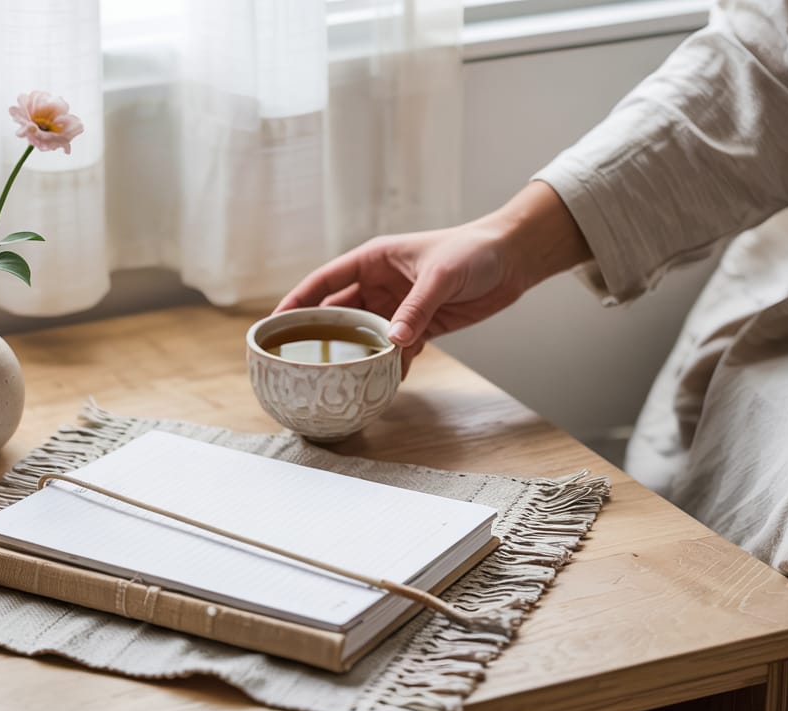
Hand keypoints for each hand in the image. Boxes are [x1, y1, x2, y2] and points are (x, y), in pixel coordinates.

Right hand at [275, 182, 590, 375]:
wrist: (513, 259)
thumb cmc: (474, 251)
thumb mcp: (441, 276)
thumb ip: (415, 308)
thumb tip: (392, 342)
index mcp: (374, 260)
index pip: (324, 282)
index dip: (297, 302)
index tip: (274, 324)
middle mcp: (380, 284)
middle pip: (339, 313)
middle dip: (322, 336)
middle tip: (300, 361)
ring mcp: (398, 307)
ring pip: (366, 335)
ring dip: (356, 355)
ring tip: (337, 379)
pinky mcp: (420, 325)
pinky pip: (396, 349)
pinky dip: (388, 365)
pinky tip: (380, 383)